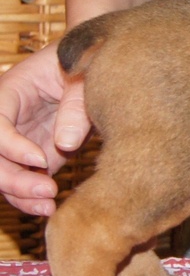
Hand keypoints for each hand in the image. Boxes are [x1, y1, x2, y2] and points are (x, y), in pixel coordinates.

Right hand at [0, 43, 90, 214]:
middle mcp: (7, 119)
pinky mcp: (35, 156)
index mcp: (10, 90)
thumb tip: (66, 144)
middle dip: (12, 177)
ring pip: (2, 173)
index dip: (11, 145)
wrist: (94, 74)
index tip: (41, 160)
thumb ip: (75, 107)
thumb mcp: (83, 77)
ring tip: (48, 207)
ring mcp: (19, 140)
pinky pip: (21, 181)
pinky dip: (30, 197)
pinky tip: (49, 208)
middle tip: (46, 190)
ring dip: (19, 194)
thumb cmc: (86, 67)